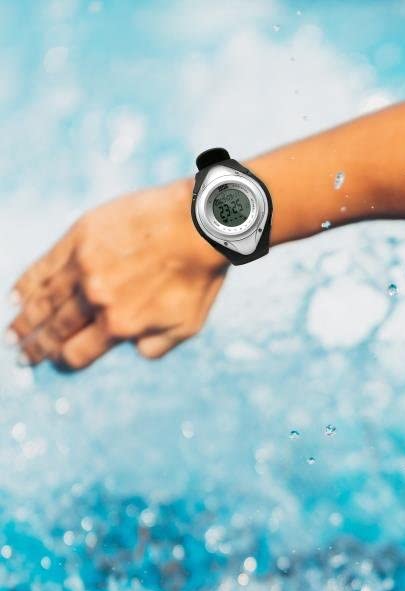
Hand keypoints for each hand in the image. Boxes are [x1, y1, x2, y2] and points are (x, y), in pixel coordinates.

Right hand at [9, 180, 227, 369]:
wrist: (198, 225)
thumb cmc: (198, 278)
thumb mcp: (186, 326)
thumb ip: (155, 346)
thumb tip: (131, 350)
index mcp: (120, 324)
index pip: (78, 352)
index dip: (64, 361)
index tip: (55, 363)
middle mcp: (96, 298)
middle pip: (56, 329)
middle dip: (36, 346)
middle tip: (22, 356)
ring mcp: (83, 266)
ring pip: (43, 299)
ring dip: (24, 319)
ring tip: (11, 334)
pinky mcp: (79, 237)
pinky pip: (43, 266)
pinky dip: (27, 283)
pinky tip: (15, 297)